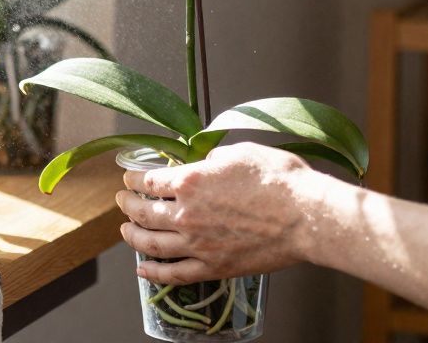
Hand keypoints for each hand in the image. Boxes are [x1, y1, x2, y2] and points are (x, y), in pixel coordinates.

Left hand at [116, 143, 320, 284]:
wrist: (306, 215)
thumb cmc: (278, 179)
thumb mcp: (239, 153)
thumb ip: (211, 160)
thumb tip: (203, 165)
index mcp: (189, 180)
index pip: (149, 181)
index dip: (134, 179)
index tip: (129, 178)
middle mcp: (186, 213)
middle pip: (143, 212)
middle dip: (127, 205)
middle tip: (121, 201)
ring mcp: (197, 244)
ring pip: (151, 244)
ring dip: (132, 237)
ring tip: (125, 231)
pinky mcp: (214, 267)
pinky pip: (174, 274)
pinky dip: (153, 272)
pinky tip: (142, 269)